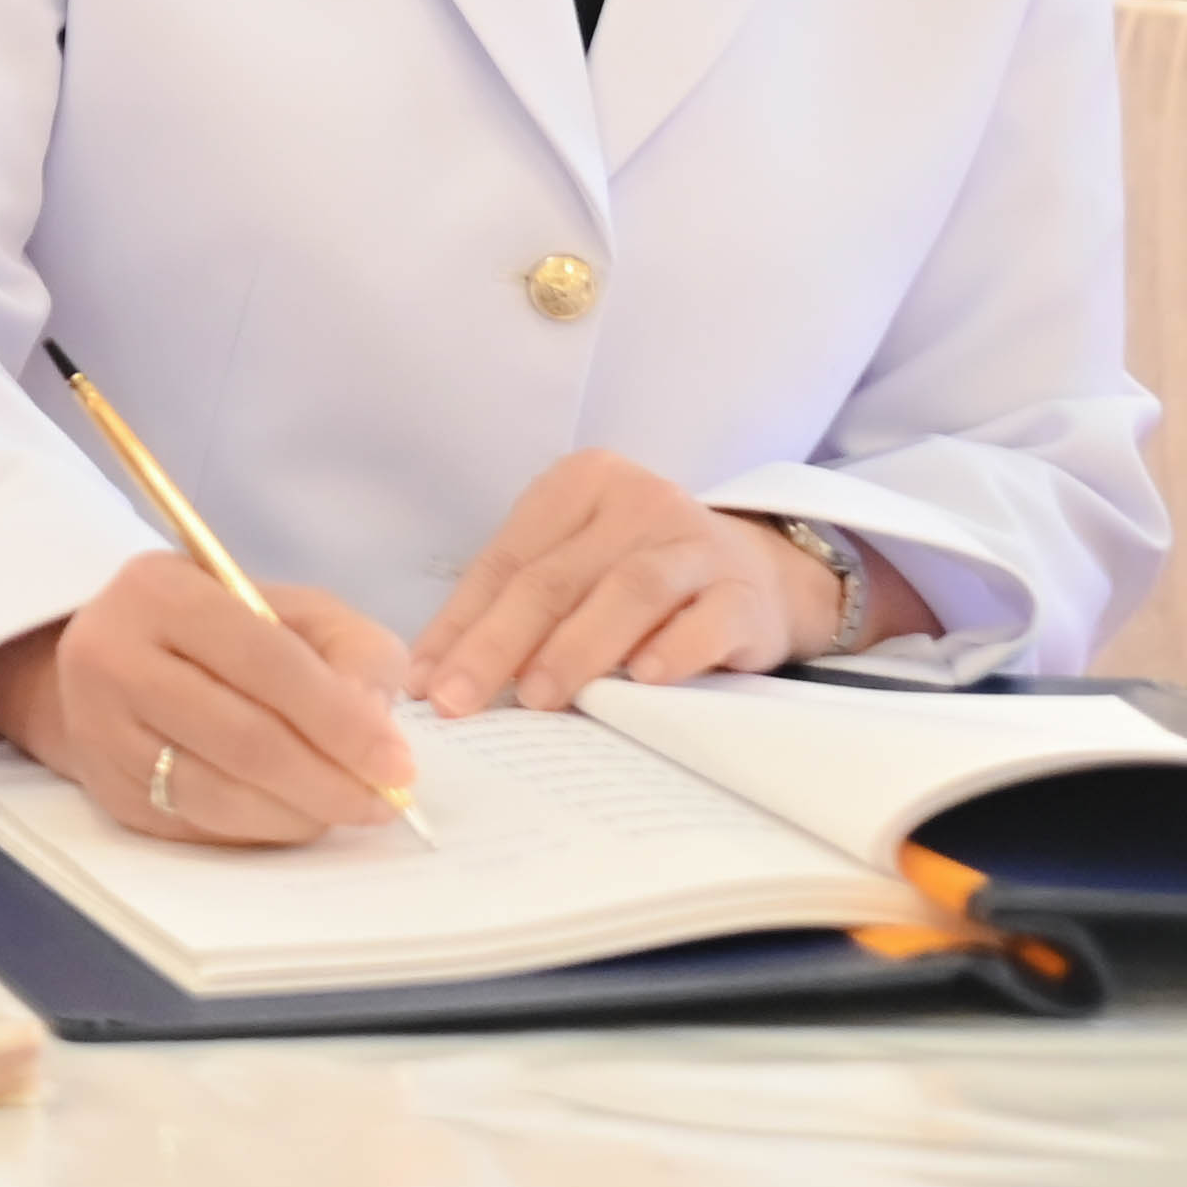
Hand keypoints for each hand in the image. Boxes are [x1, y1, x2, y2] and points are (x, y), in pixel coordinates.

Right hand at [0, 552, 420, 846]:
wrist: (117, 658)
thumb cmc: (224, 630)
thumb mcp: (294, 610)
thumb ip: (353, 651)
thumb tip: (375, 732)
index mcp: (161, 592)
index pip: (265, 662)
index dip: (339, 718)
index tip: (397, 762)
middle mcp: (112, 658)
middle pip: (240, 738)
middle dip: (328, 780)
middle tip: (383, 801)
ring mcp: (100, 732)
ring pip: (217, 794)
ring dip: (299, 814)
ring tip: (345, 808)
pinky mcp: (108, 791)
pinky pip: (198, 826)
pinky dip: (260, 830)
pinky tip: (294, 813)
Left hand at [409, 450, 879, 712]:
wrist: (761, 573)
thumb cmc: (642, 573)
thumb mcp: (577, 566)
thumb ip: (519, 603)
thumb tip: (443, 676)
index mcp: (578, 484)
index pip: (504, 560)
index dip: (459, 623)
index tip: (426, 683)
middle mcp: (637, 500)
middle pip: (553, 578)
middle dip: (496, 644)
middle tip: (460, 702)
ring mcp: (695, 542)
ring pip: (625, 593)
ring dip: (574, 650)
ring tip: (536, 699)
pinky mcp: (745, 591)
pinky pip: (705, 620)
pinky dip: (671, 650)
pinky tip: (640, 683)